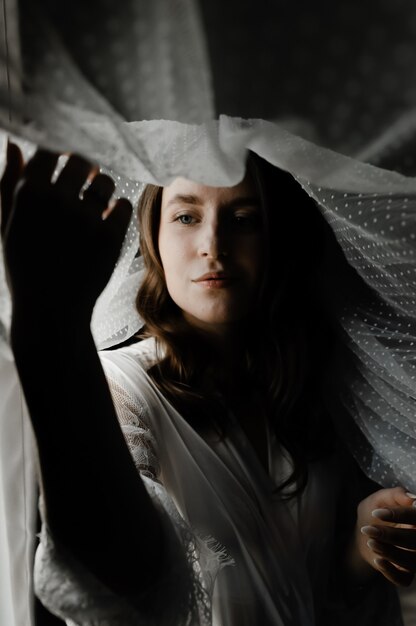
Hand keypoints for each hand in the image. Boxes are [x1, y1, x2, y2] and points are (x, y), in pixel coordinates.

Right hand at [1, 142, 131, 316]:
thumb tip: (14, 145)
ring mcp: (87, 220)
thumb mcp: (7, 225)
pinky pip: (124, 205)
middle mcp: (58, 202)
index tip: (64, 162)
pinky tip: (108, 218)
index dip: (60, 153)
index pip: (51, 151)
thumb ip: (9, 182)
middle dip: (84, 166)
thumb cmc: (25, 266)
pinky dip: (117, 209)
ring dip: (102, 187)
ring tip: (96, 201)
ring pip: (106, 182)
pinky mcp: (111, 238)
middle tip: (85, 178)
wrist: (51, 311)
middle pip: (83, 160)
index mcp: (29, 195)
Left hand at [354, 486, 415, 586]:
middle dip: (390, 536)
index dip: (400, 515)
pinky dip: (391, 572)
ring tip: (370, 542)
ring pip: (411, 561)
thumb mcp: (380, 498)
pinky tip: (378, 559)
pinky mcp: (405, 574)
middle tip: (367, 529)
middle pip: (414, 541)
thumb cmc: (375, 511)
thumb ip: (395, 494)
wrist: (364, 532)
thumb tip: (413, 498)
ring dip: (389, 552)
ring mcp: (414, 558)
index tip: (376, 512)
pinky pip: (403, 579)